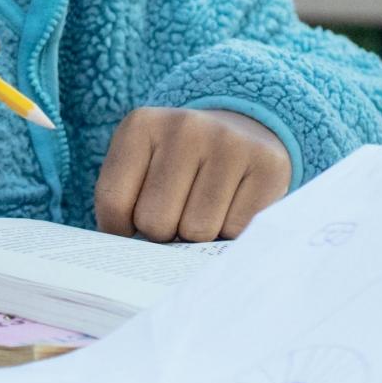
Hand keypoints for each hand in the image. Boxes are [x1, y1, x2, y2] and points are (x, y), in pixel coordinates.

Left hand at [95, 108, 289, 241]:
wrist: (243, 134)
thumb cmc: (178, 166)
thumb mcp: (139, 168)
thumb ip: (121, 205)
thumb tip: (125, 257)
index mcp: (141, 125)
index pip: (114, 203)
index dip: (121, 227)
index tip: (132, 221)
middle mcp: (185, 127)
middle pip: (155, 221)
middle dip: (163, 232)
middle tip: (176, 213)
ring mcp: (230, 143)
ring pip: (197, 231)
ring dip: (197, 235)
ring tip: (205, 208)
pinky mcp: (267, 166)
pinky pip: (236, 231)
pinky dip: (230, 232)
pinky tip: (233, 207)